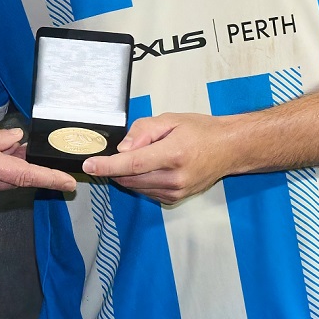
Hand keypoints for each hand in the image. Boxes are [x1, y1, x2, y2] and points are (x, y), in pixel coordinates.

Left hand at [81, 113, 234, 205]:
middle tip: (119, 151)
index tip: (89, 165)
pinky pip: (146, 191)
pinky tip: (151, 167)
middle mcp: (174, 178)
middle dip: (115, 167)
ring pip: (136, 187)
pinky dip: (139, 180)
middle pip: (130, 178)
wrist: (229, 149)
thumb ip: (144, 131)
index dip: (107, 165)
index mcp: (173, 154)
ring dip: (127, 174)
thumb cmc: (201, 131)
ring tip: (146, 155)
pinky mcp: (175, 198)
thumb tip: (123, 148)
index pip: (132, 164)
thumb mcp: (171, 119)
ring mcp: (176, 191)